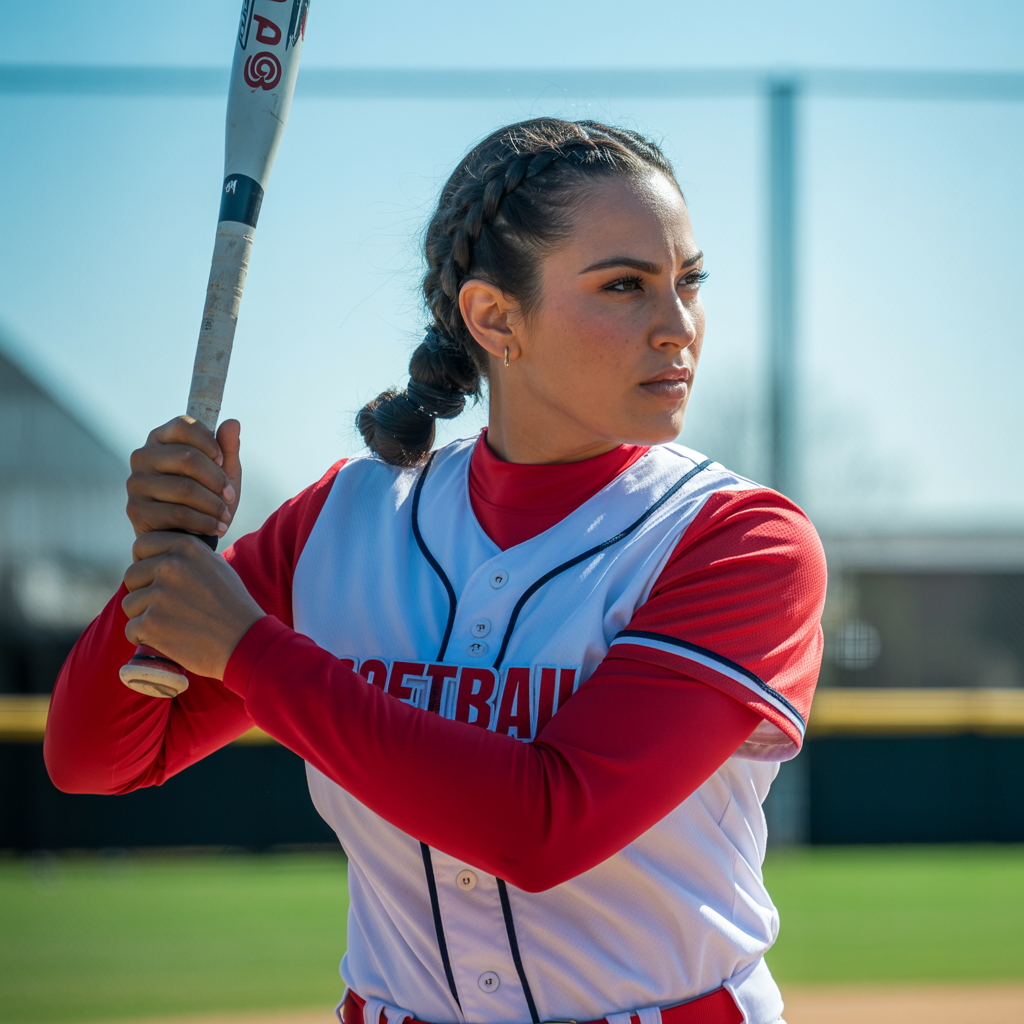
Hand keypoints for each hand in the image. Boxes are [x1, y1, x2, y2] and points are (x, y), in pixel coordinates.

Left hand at [122, 532, 264, 678]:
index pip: (142, 545)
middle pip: (132, 575)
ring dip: (143, 616)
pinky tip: (164, 640)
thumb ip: (187, 557)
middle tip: (164, 608)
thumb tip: (160, 557)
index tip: (154, 579)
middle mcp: (170, 565)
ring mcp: (159, 594)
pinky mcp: (151, 623)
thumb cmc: (233, 606)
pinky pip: (131, 628)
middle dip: (142, 592)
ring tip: (170, 624)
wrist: (245, 641)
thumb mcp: (215, 566)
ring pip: (129, 604)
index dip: (144, 563)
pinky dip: (144, 638)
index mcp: (186, 547)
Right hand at [126, 416, 241, 539]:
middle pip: (187, 457)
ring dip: (214, 505)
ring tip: (226, 516)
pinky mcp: (136, 510)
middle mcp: (142, 456)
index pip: (184, 426)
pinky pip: (178, 513)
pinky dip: (204, 522)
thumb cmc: (207, 497)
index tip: (223, 461)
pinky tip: (216, 527)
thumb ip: (228, 448)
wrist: (190, 536)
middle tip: (231, 497)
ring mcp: (135, 483)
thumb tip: (232, 423)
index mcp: (161, 438)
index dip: (209, 443)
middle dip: (217, 480)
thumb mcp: (223, 472)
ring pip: (184, 488)